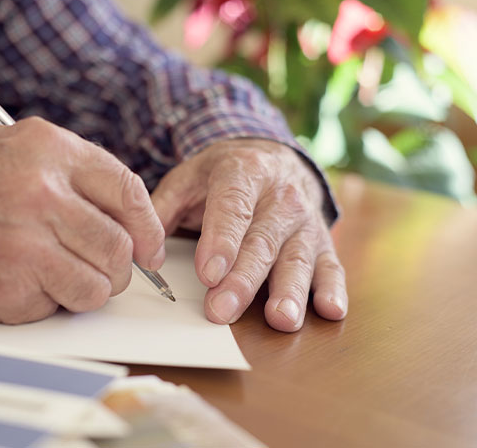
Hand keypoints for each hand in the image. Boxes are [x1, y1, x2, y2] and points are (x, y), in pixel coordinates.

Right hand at [0, 117, 164, 323]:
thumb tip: (127, 219)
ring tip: (52, 277)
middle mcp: (42, 192)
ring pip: (99, 285)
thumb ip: (70, 176)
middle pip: (120, 246)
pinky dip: (48, 303)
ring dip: (85, 289)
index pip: (128, 191)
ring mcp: (27, 242)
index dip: (148, 227)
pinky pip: (60, 306)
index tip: (150, 250)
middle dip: (116, 267)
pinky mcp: (10, 287)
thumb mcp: (10, 151)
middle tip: (94, 269)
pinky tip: (15, 283)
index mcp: (48, 149)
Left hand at [151, 139, 346, 331]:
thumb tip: (144, 253)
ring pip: (297, 257)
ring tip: (281, 318)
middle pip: (262, 241)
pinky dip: (332, 289)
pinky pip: (331, 266)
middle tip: (222, 310)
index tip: (207, 273)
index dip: (221, 240)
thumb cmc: (223, 176)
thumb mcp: (186, 178)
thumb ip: (160, 210)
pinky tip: (330, 311)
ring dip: (290, 290)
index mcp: (243, 173)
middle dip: (243, 279)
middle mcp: (280, 196)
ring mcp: (305, 221)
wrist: (273, 159)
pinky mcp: (322, 242)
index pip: (232, 208)